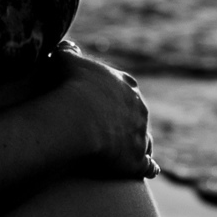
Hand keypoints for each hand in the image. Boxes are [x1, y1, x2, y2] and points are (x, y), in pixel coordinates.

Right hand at [53, 41, 159, 179]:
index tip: (109, 101)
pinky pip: (148, 165)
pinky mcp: (137, 159)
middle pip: (138, 114)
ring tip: (131, 150)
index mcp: (126, 84)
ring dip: (141, 144)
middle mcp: (139, 109)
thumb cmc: (70, 86)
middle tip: (117, 128)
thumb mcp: (66, 61)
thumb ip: (68, 52)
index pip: (128, 87)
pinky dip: (149, 167)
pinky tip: (151, 170)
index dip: (119, 95)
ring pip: (146, 139)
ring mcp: (140, 134)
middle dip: (130, 120)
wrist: (77, 118)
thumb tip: (67, 46)